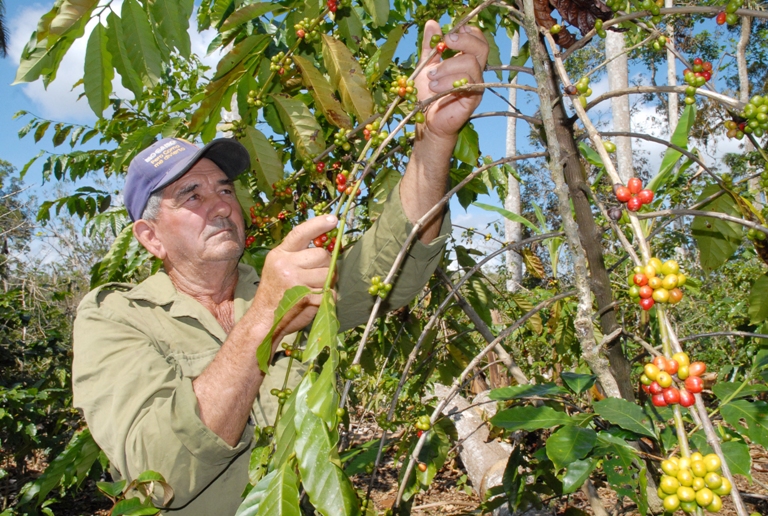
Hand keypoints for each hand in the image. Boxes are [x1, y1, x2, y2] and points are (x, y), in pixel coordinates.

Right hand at [250, 215, 337, 342]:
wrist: (264, 321)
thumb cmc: (276, 294)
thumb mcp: (279, 268)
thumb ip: (298, 256)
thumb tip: (327, 248)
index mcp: (279, 255)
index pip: (300, 233)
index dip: (318, 224)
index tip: (334, 219)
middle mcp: (285, 265)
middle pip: (322, 255)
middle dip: (326, 265)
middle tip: (317, 276)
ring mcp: (295, 282)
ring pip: (328, 273)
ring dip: (327, 281)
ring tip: (314, 288)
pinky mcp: (305, 298)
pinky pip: (330, 292)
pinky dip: (328, 297)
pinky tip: (315, 300)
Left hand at [414, 20, 488, 139]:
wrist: (428, 122)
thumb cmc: (429, 95)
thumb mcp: (426, 65)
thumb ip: (430, 46)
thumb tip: (432, 23)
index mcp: (466, 61)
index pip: (478, 41)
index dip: (468, 34)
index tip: (450, 35)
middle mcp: (475, 72)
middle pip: (481, 49)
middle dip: (462, 42)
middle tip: (444, 43)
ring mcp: (476, 86)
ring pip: (471, 64)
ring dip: (448, 66)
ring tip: (431, 76)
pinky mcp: (472, 99)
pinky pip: (467, 83)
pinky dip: (448, 81)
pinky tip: (434, 87)